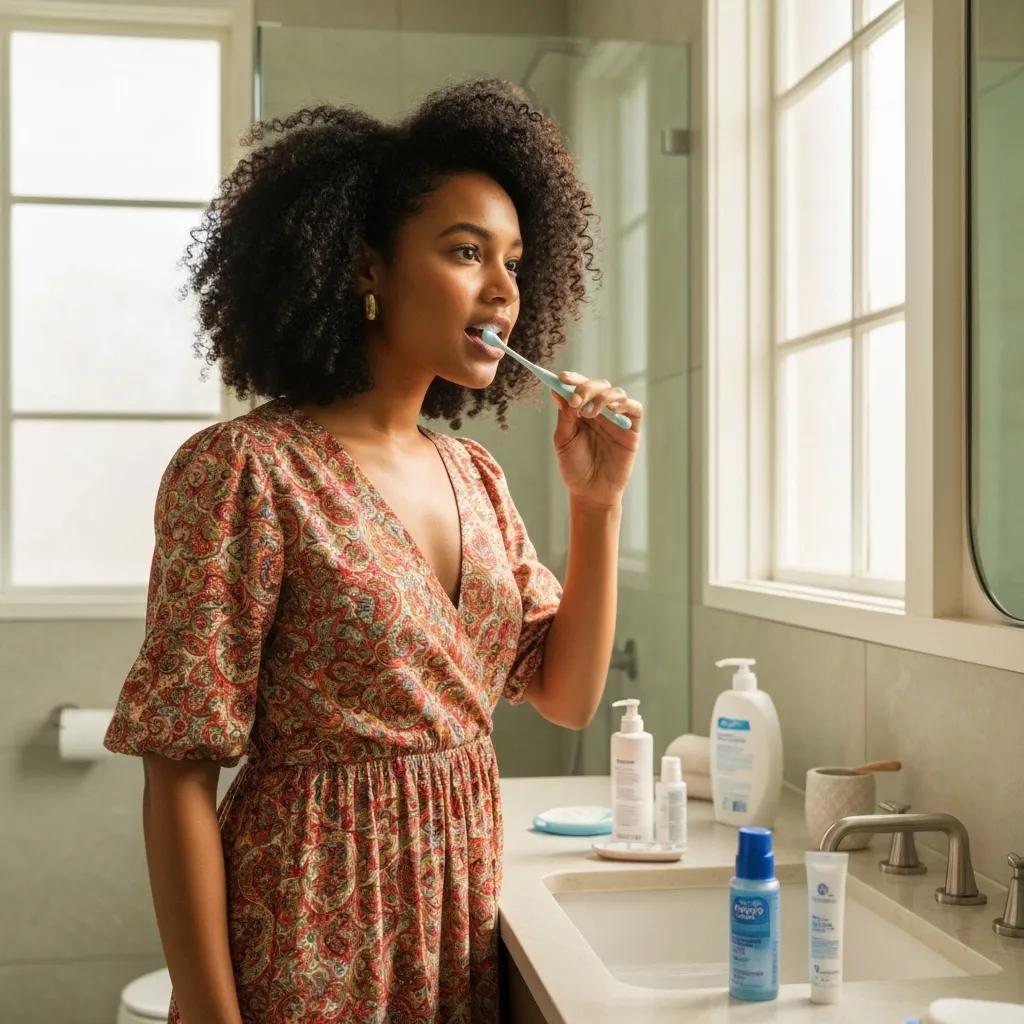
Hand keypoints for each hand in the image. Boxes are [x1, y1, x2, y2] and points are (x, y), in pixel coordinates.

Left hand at [550, 371, 642, 508]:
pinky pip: (634, 408)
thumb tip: (557, 390)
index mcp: (581, 411)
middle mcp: (600, 411)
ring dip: (602, 397)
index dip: (572, 379)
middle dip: (586, 388)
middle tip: (576, 400)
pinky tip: (610, 411)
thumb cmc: (575, 468)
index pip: (579, 387)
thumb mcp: (564, 440)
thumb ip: (564, 416)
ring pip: (616, 392)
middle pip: (598, 385)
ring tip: (589, 414)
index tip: (561, 378)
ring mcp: (617, 419)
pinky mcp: (632, 429)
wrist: (591, 492)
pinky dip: (624, 404)